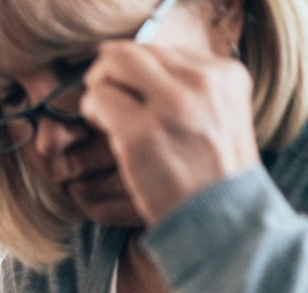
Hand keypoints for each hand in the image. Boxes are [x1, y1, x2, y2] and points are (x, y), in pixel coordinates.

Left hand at [80, 38, 259, 224]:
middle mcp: (200, 81)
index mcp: (224, 74)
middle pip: (130, 52)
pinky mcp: (141, 133)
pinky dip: (89, 114)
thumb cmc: (212, 177)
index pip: (160, 52)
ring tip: (100, 119)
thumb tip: (133, 79)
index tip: (128, 95)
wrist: (222, 220)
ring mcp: (170, 105)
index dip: (135, 72)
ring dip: (96, 95)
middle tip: (101, 98)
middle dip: (107, 73)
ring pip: (109, 71)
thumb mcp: (218, 120)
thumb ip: (186, 93)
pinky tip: (99, 134)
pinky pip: (96, 102)